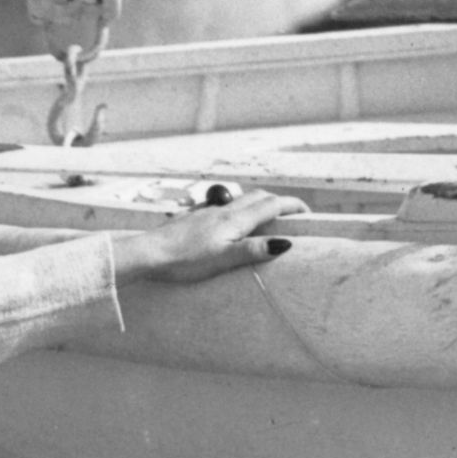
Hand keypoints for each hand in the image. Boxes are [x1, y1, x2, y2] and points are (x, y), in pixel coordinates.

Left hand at [114, 189, 298, 287]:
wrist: (148, 253)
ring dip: (259, 204)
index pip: (272, 204)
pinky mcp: (194, 218)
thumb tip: (283, 243)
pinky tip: (230, 223)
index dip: (293, 206)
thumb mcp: (222, 259)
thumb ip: (252, 250)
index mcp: (234, 220)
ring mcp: (207, 212)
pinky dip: (238, 210)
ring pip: (240, 200)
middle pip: (259, 197)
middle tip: (292, 215)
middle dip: (280, 203)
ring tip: (266, 219)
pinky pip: (223, 208)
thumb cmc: (183, 260)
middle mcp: (223, 210)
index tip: (308, 214)